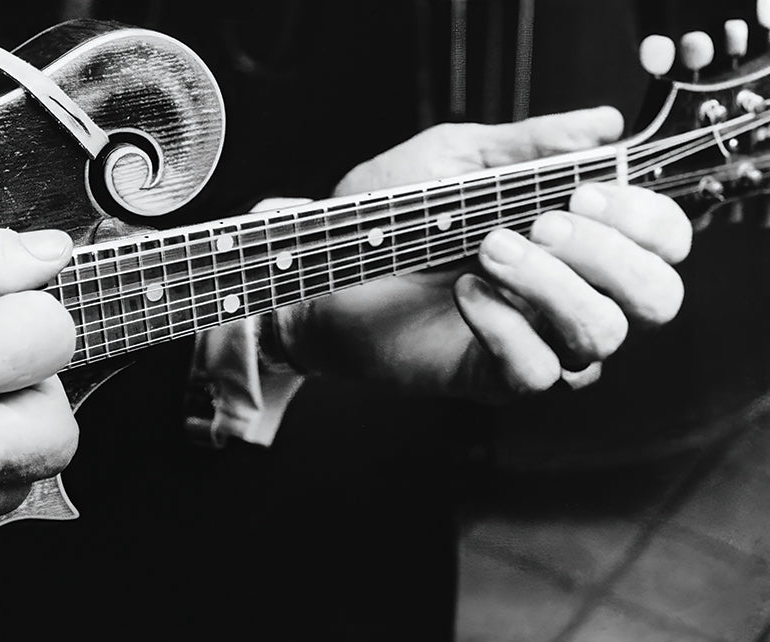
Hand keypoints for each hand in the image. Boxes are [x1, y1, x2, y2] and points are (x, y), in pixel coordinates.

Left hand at [276, 107, 691, 400]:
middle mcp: (575, 296)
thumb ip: (531, 143)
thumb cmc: (390, 218)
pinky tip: (463, 292)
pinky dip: (505, 324)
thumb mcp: (458, 158)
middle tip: (538, 224)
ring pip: (603, 333)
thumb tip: (604, 124)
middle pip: (657, 296)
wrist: (324, 266)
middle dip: (609, 253)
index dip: (645, 218)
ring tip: (486, 248)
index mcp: (579, 241)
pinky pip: (540, 370)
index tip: (585, 195)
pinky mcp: (498, 379)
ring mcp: (541, 342)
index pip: (664, 242)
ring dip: (550, 283)